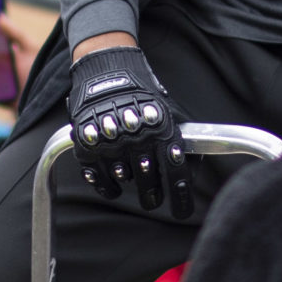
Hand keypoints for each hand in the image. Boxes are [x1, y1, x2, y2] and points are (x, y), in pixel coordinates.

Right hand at [68, 44, 189, 213]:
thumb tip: (194, 167)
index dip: (180, 198)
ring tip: (133, 179)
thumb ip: (178, 138)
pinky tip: (114, 186)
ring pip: (125, 179)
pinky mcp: (88, 143)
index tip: (181, 213)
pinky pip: (98, 178)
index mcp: (161, 129)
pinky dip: (107, 187)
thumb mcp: (167, 110)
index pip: (175, 172)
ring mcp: (111, 141)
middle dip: (153, 197)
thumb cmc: (142, 92)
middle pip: (149, 181)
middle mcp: (137, 138)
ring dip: (131, 184)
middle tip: (153, 200)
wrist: (107, 68)